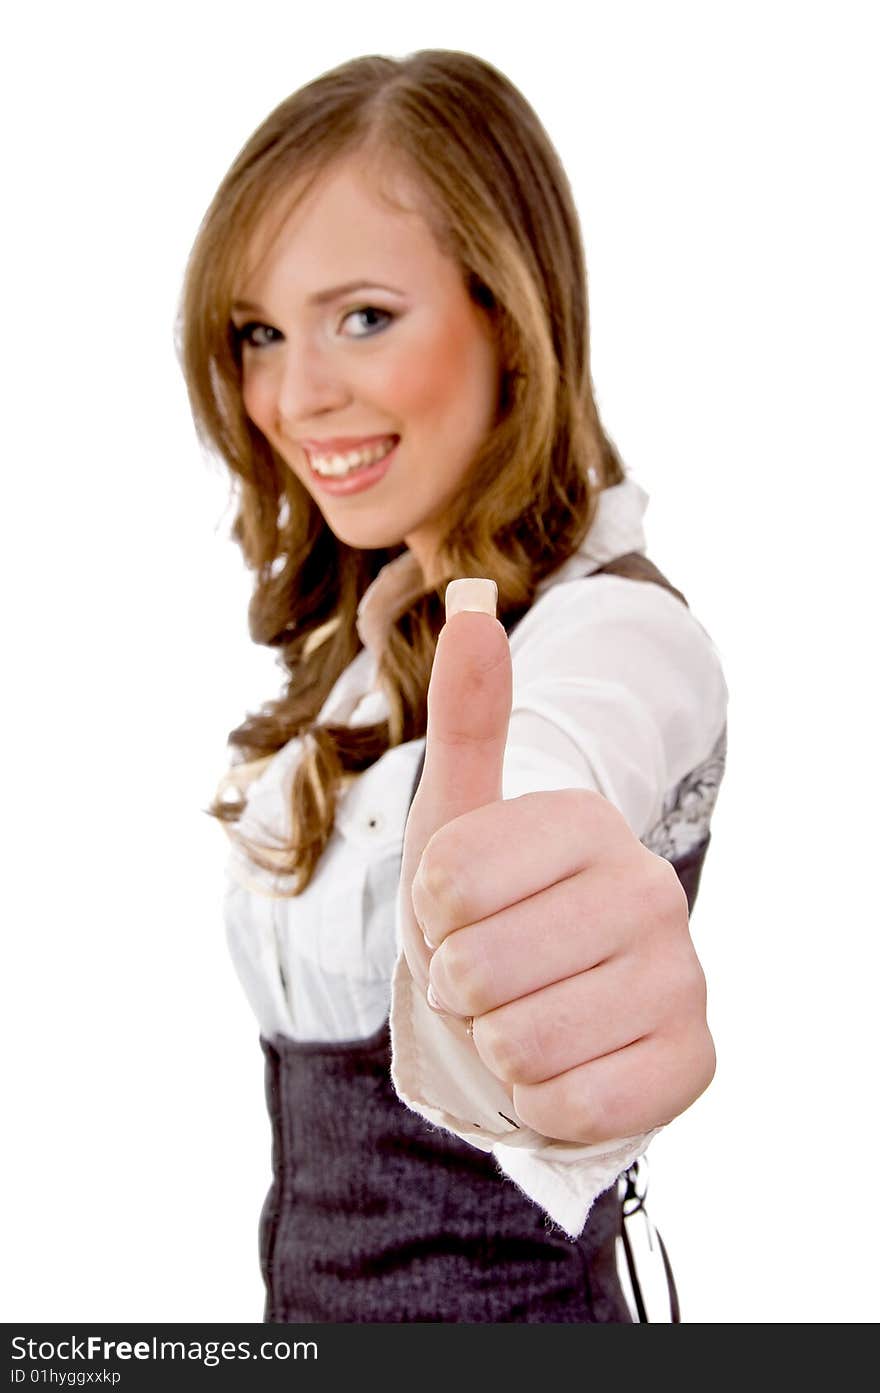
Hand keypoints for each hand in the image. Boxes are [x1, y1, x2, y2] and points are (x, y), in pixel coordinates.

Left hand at [398, 591, 715, 1144]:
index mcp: (587, 820)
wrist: (538, 1011)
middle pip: (475, 968)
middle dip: (455, 987)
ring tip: (522, 1014)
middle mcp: (650, 887)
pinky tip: (563, 1064)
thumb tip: (472, 605)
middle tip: (486, 976)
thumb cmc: (485, 914)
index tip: (459, 914)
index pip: (444, 883)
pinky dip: (539, 1100)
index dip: (428, 917)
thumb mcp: (455, 820)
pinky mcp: (696, 1061)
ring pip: (517, 1043)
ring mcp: (684, 976)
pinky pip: (569, 1106)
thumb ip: (466, 718)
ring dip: (493, 1044)